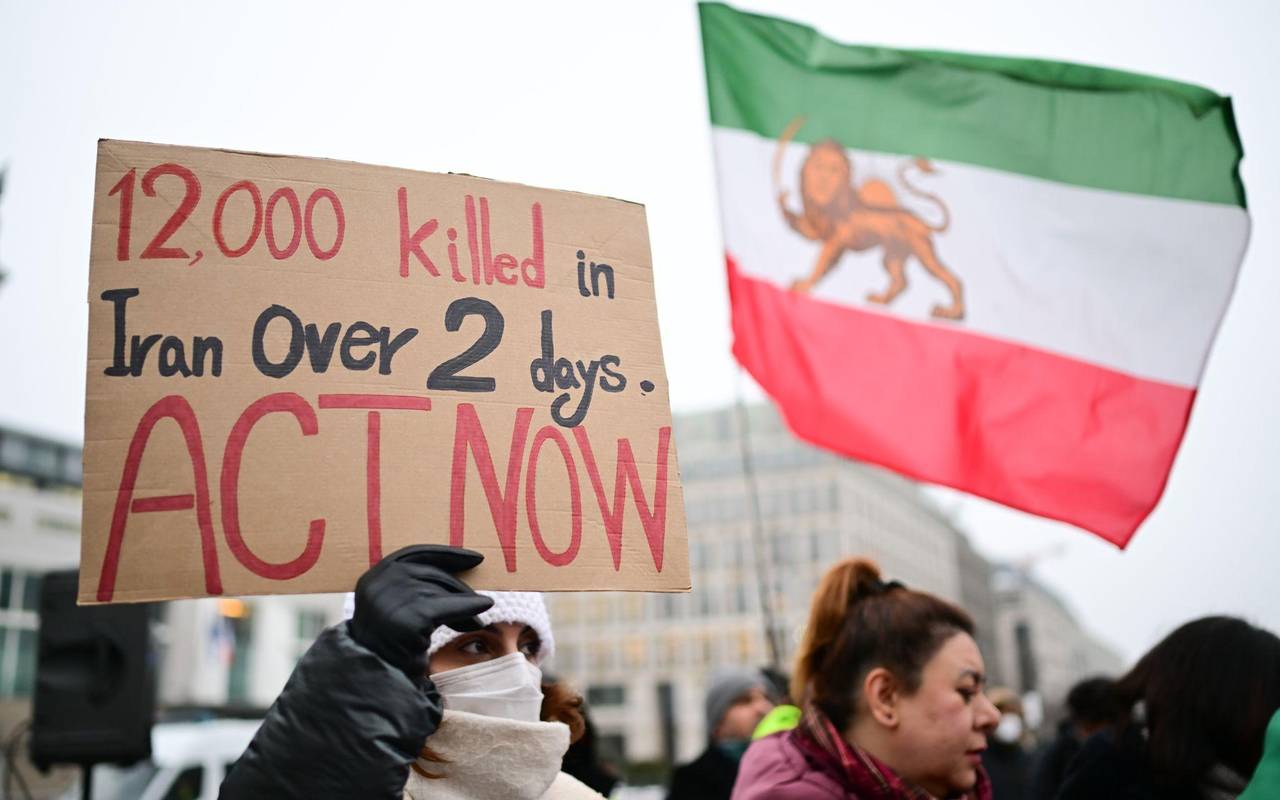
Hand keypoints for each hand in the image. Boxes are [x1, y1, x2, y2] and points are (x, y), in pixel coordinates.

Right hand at [349, 545, 492, 681]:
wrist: (377, 681)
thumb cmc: (390, 648)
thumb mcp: (395, 611)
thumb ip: (414, 589)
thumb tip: (461, 572)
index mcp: (372, 578)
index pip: (414, 554)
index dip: (447, 555)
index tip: (475, 558)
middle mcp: (379, 584)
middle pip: (431, 573)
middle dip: (458, 588)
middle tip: (480, 600)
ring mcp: (393, 600)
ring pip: (441, 592)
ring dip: (464, 603)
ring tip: (478, 620)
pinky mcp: (412, 618)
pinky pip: (449, 607)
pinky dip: (469, 606)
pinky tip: (485, 605)